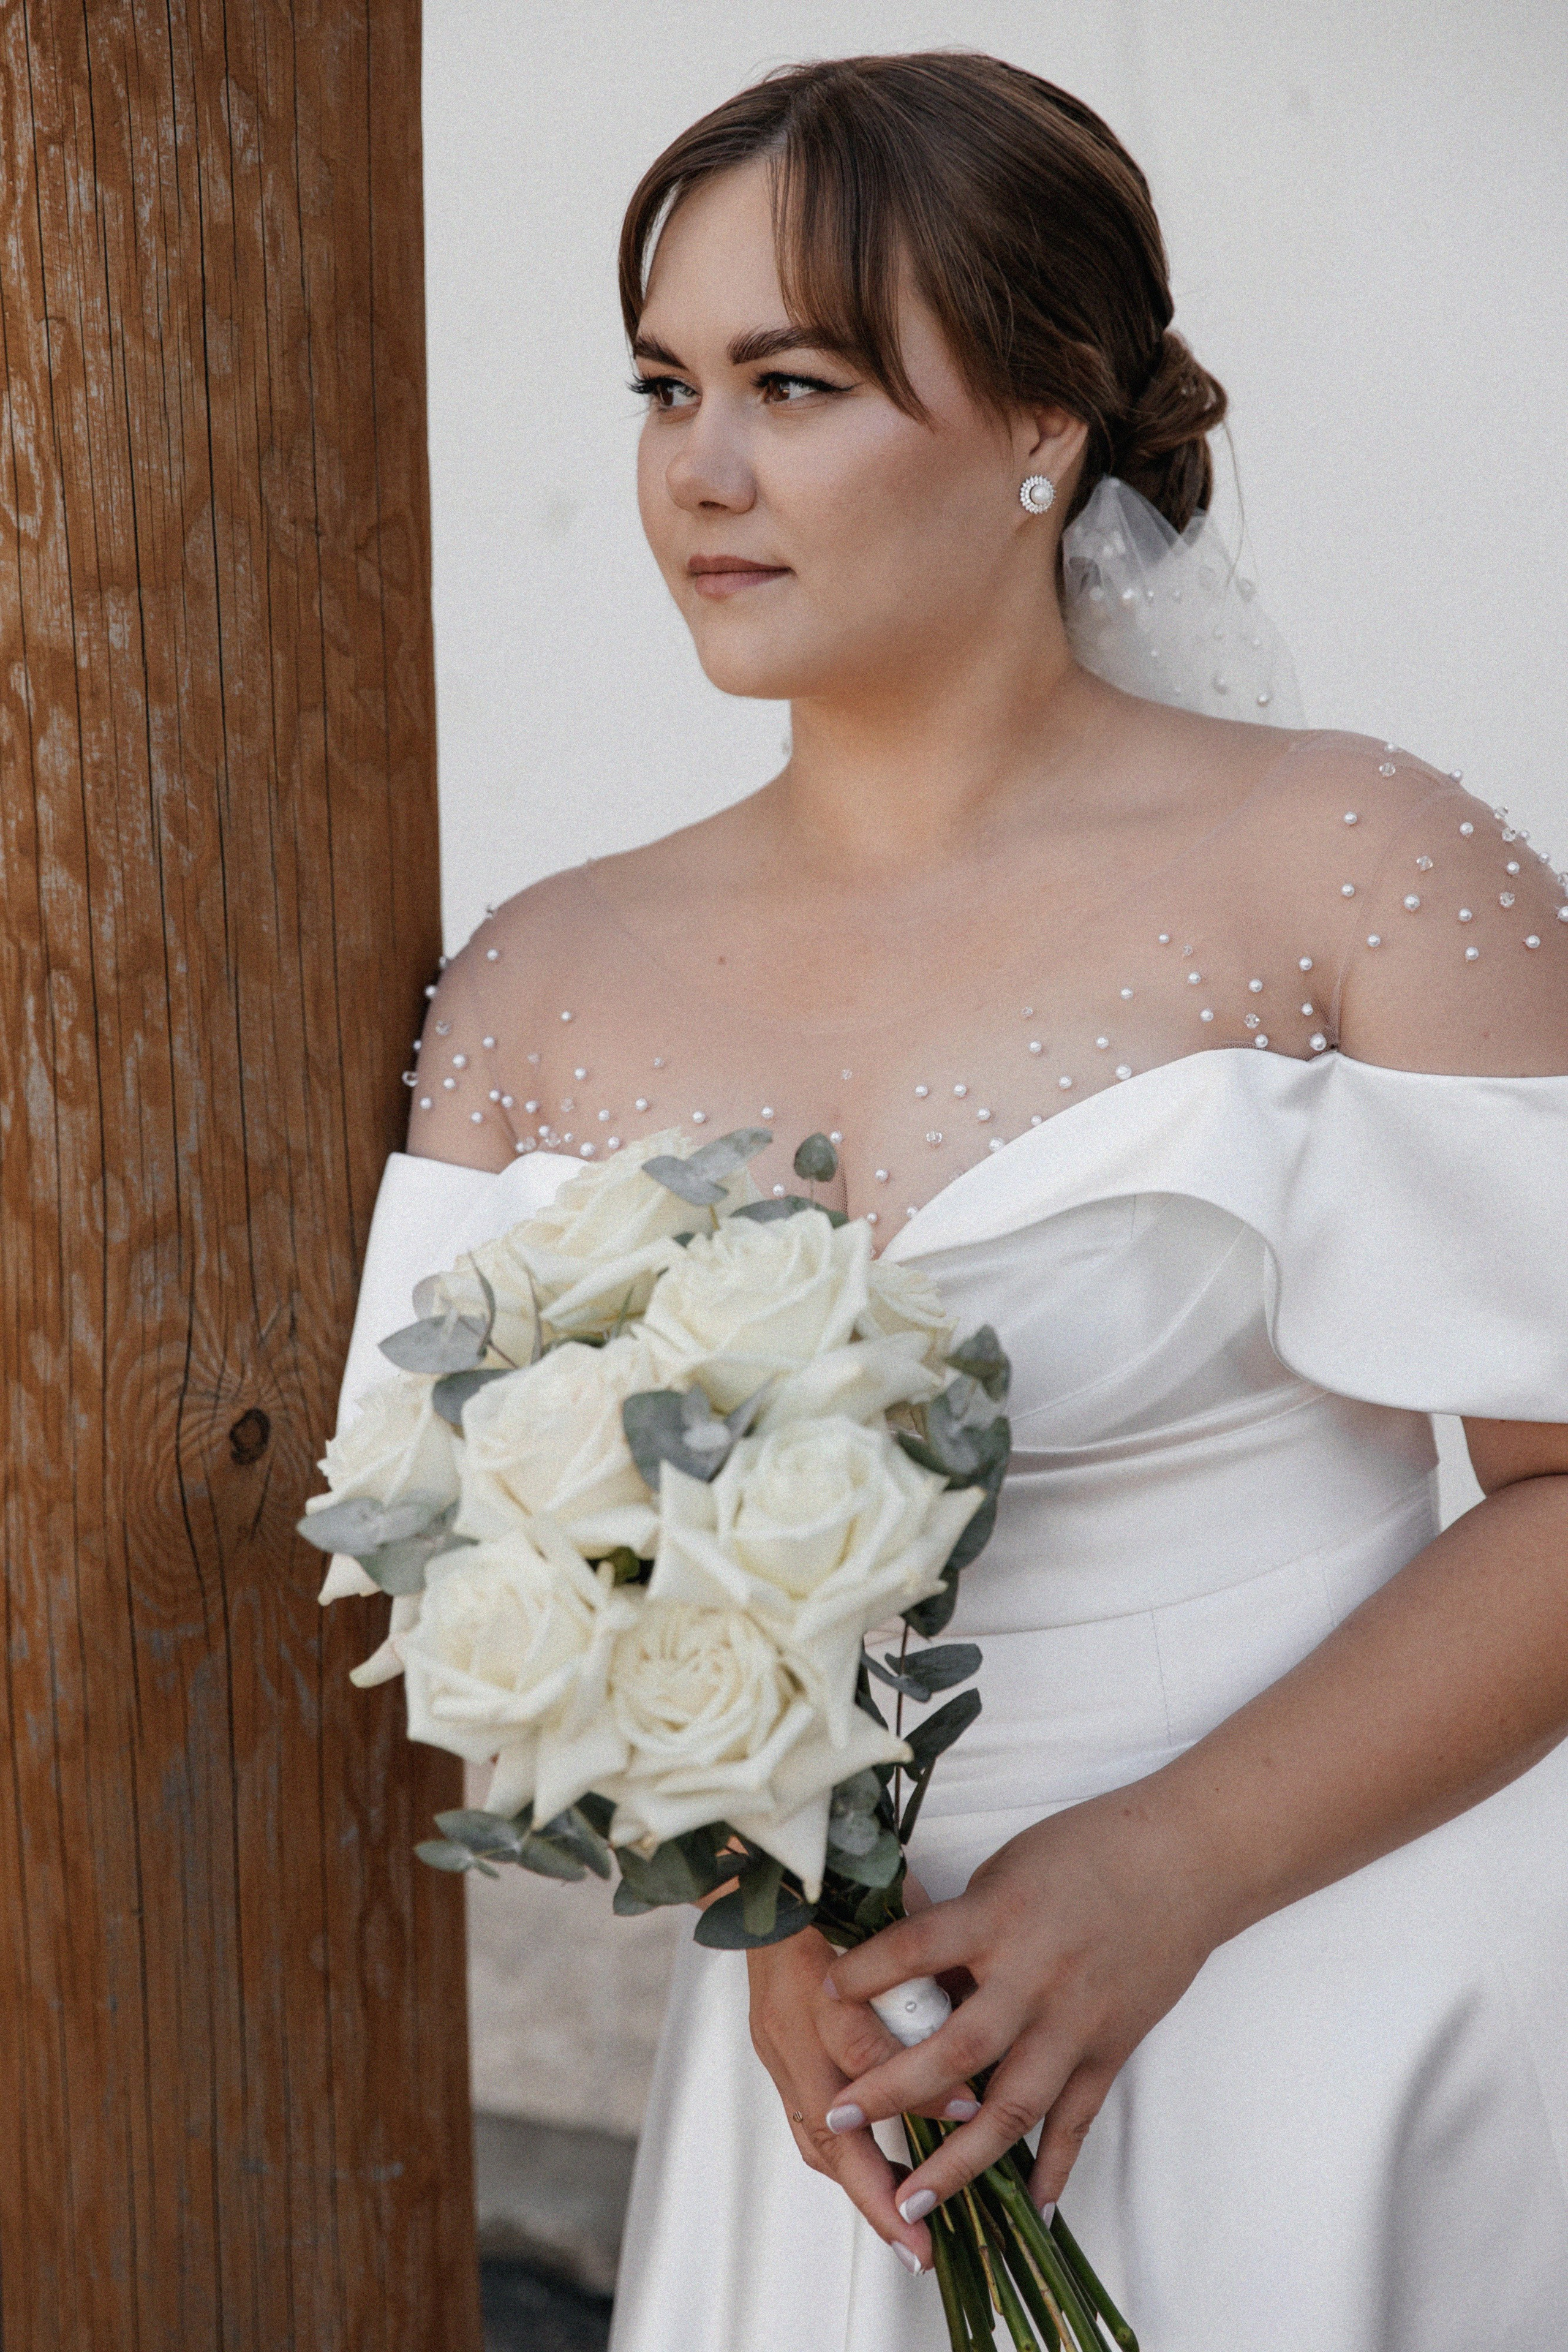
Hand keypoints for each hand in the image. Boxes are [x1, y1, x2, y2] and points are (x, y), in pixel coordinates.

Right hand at [745, 1879, 982, 2277]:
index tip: (968, 2113)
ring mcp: (777, 2044)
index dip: (914, 2088)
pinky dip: (843, 2163)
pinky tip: (879, 2187)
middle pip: (828, 2125)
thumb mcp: (881, 1898)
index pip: (862, 2049)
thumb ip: (921, 1948)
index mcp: (818, 1974)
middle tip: (919, 2242)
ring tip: (905, 2237)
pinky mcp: (772, 2052)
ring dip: (860, 2191)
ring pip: (813, 2138)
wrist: (761, 1870)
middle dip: (876, 2191)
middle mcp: (793, 2023)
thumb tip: (977, 1991)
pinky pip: (804, 2124)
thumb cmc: (835, 1877)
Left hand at [820, 1788, 1217, 2223]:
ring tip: (913, 2200)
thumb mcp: (1007, 1873)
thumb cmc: (1086, 1850)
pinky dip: (1053, 2166)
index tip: (821, 1992)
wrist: (1185, 1859)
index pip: (916, 1949)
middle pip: (955, 2049)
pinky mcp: (1111, 2047)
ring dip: (960, 2160)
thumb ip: (963, 1929)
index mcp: (999, 1918)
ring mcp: (1075, 2022)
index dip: (865, 1973)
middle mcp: (1034, 1977)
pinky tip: (1030, 2207)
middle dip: (892, 2090)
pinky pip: (1077, 2119)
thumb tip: (911, 1981)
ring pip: (1012, 2106)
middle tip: (839, 2119)